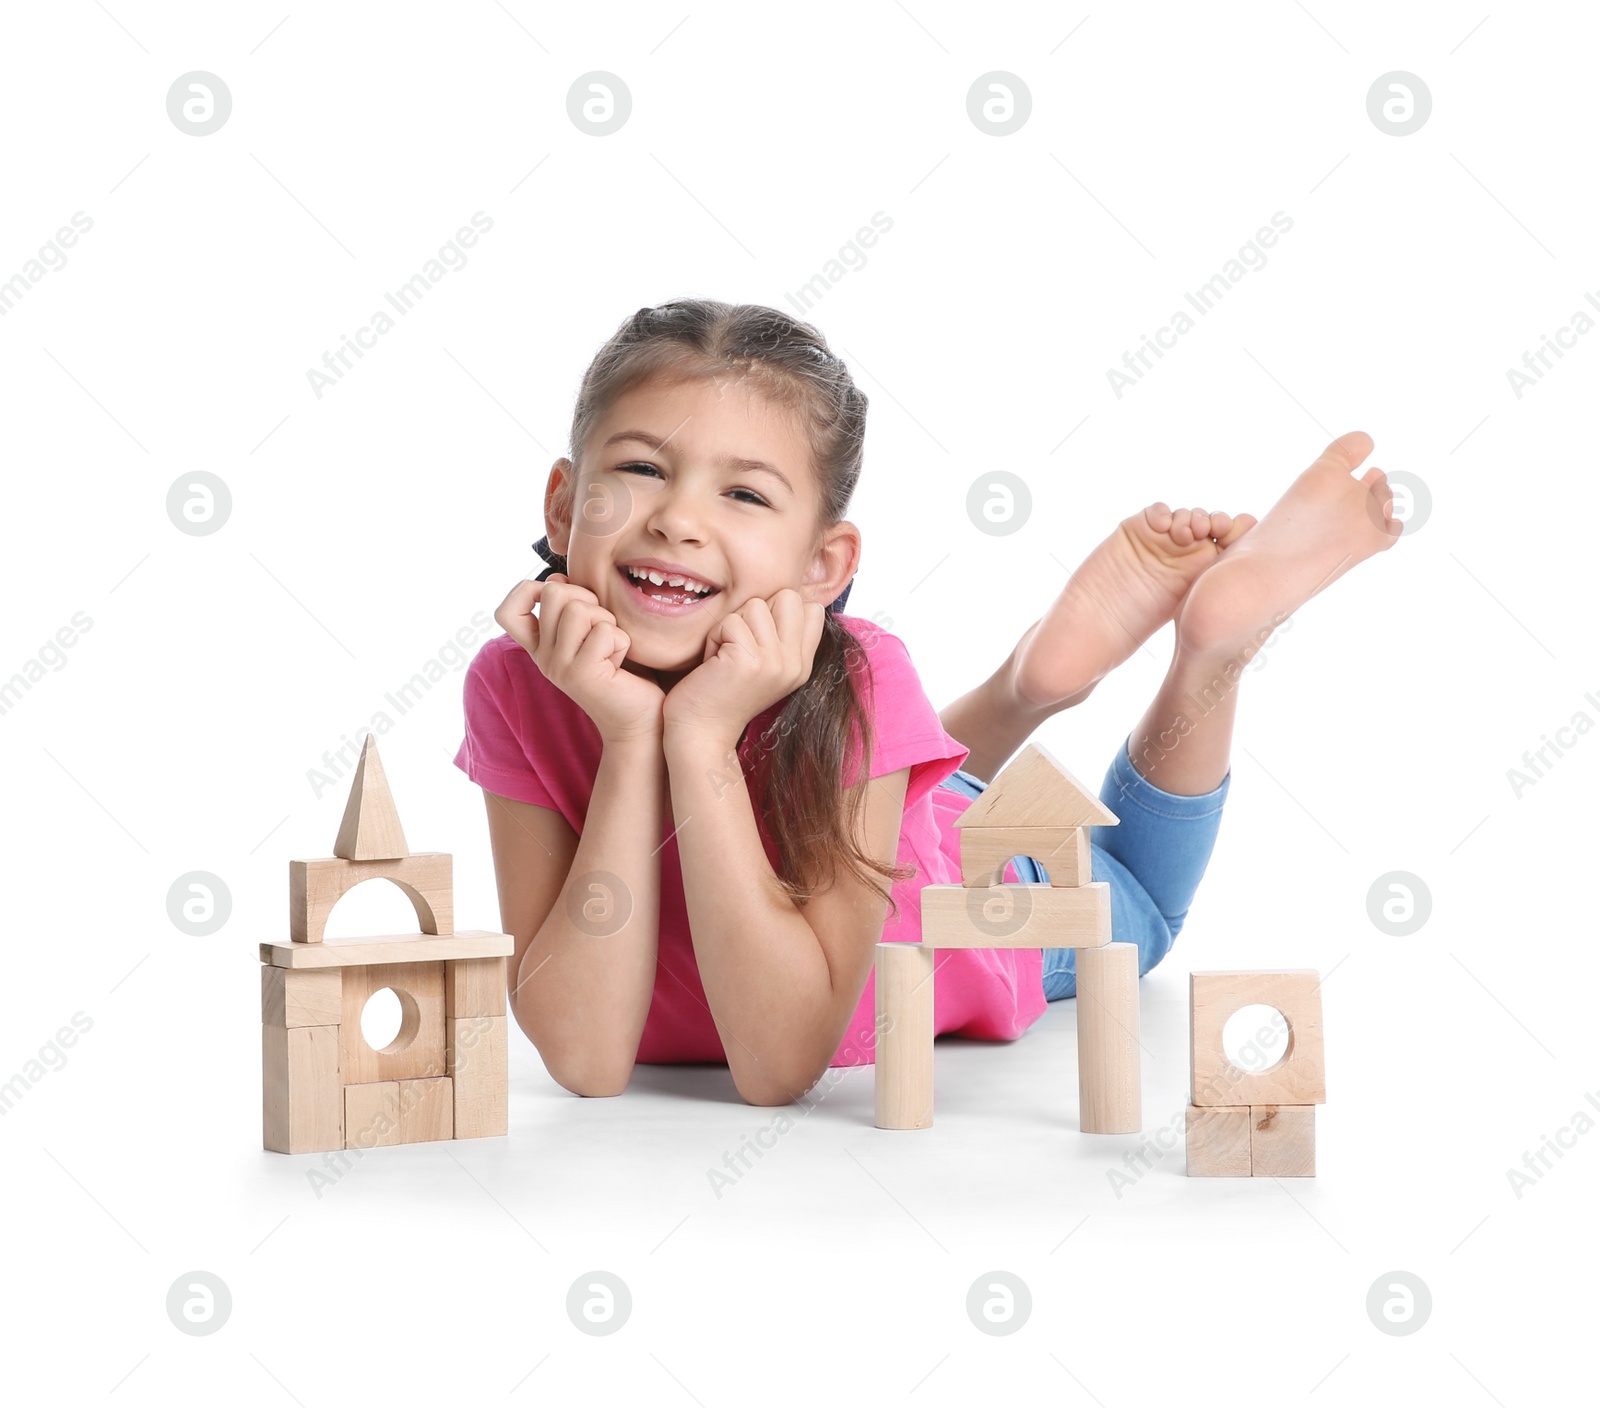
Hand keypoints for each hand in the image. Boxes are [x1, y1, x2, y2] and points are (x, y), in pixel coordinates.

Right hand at [493, 574, 664, 742]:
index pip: (505, 612)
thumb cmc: (622, 671)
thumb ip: (571, 607)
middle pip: (553, 593)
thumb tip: (556, 579)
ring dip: (607, 620)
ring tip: (611, 647)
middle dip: (587, 598)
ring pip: (579, 609)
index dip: (528, 591)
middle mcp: (543, 658)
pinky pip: (605, 631)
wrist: (639, 721)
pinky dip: (622, 641)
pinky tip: (620, 664)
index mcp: (541, 647)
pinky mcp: (581, 674)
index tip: (560, 601)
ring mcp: (559, 666)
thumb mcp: (591, 631)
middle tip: (602, 626)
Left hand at [662, 588, 825, 745]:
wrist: (702, 733)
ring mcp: (775, 662)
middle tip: (739, 644)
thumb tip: (784, 595)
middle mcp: (795, 664)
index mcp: (802, 664)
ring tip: (724, 656)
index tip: (758, 639)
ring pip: (755, 606)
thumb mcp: (765, 666)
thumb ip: (782, 635)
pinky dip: (714, 638)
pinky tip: (713, 663)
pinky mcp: (749, 660)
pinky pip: (730, 621)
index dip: (778, 611)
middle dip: (755, 612)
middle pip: (787, 596)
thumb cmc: (722, 694)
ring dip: (731, 626)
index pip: (813, 608)